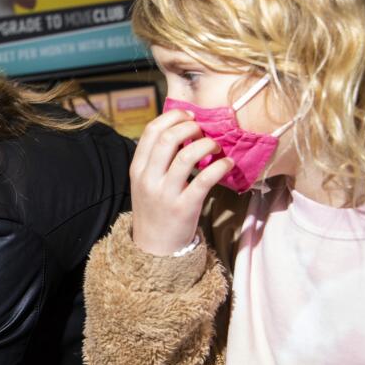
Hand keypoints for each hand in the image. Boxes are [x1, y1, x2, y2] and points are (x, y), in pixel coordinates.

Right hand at [129, 109, 234, 255]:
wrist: (154, 247)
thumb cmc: (155, 209)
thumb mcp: (145, 182)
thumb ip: (156, 159)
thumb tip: (181, 129)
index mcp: (137, 169)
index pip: (151, 131)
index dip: (173, 117)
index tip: (189, 117)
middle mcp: (148, 179)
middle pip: (168, 138)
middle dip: (190, 127)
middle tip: (203, 132)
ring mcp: (165, 193)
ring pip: (186, 156)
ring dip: (206, 144)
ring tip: (216, 147)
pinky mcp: (184, 207)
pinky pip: (204, 179)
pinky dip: (220, 167)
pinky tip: (227, 164)